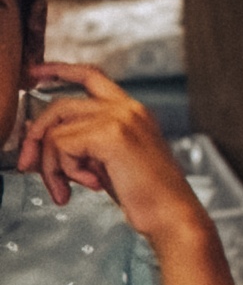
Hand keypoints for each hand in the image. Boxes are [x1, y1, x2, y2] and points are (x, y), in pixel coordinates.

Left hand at [16, 63, 210, 246]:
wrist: (171, 213)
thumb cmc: (146, 195)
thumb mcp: (107, 161)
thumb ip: (79, 142)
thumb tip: (36, 134)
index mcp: (132, 111)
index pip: (91, 76)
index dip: (59, 70)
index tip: (36, 73)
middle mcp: (128, 108)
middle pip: (60, 104)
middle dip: (36, 137)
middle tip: (29, 166)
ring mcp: (120, 118)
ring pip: (56, 129)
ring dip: (52, 164)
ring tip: (66, 187)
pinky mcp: (111, 134)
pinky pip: (61, 144)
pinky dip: (65, 169)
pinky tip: (89, 184)